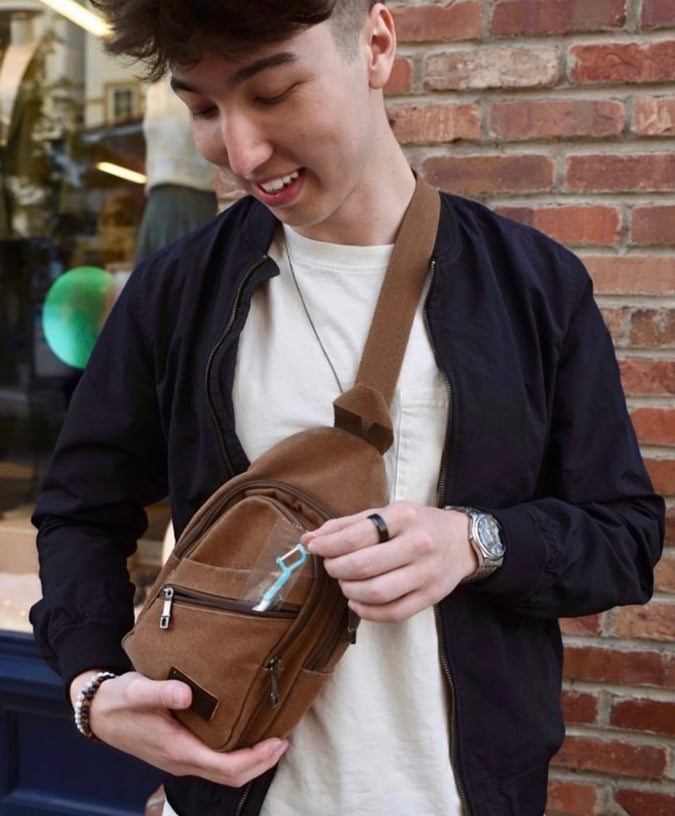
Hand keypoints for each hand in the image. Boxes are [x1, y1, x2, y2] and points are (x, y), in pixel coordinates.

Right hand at [69, 671, 286, 785]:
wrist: (98, 712)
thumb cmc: (119, 700)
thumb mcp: (137, 690)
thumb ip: (161, 691)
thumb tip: (187, 693)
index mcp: (176, 750)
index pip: (225, 766)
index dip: (255, 758)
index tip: (277, 741)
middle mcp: (182, 761)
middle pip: (230, 776)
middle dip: (261, 763)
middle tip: (283, 742)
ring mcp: (181, 760)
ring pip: (223, 773)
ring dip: (251, 762)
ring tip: (271, 740)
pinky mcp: (180, 752)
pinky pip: (215, 764)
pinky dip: (236, 757)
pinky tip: (245, 737)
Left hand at [304, 501, 477, 621]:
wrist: (462, 541)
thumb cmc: (416, 524)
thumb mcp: (385, 513)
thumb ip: (347, 525)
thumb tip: (310, 539)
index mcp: (404, 517)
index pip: (357, 536)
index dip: (328, 545)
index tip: (314, 547)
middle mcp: (418, 544)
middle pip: (364, 566)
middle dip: (337, 569)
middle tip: (331, 566)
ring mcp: (426, 573)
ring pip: (377, 592)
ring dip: (350, 590)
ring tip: (345, 583)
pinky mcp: (430, 597)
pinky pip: (393, 613)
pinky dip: (367, 612)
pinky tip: (357, 601)